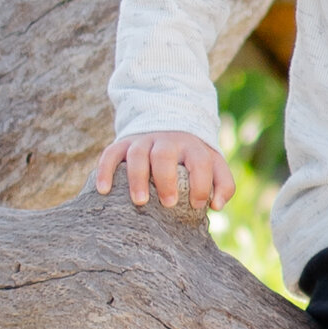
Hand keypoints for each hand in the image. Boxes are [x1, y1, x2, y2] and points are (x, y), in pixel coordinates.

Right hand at [95, 128, 231, 213]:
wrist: (169, 123)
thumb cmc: (193, 156)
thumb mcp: (213, 163)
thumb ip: (224, 183)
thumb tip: (217, 205)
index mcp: (192, 146)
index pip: (200, 162)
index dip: (201, 184)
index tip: (198, 205)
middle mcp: (167, 141)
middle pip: (165, 155)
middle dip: (166, 179)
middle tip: (168, 203)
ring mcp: (143, 141)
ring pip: (137, 154)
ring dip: (137, 177)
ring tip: (140, 201)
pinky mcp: (123, 144)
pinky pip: (111, 153)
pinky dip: (105, 170)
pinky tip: (103, 190)